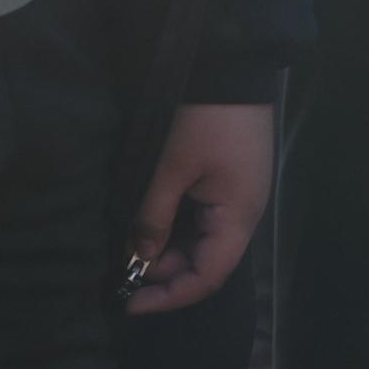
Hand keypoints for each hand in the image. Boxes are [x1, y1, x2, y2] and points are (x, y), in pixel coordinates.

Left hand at [124, 102, 275, 314]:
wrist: (230, 66)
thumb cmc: (203, 119)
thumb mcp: (168, 168)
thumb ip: (153, 218)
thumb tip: (140, 259)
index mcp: (238, 216)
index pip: (208, 277)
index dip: (171, 296)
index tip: (131, 303)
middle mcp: (245, 214)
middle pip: (207, 262)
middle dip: (166, 272)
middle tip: (124, 267)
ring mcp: (239, 196)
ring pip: (204, 242)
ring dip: (170, 250)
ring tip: (134, 245)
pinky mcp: (231, 181)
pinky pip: (205, 220)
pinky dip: (178, 229)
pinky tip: (153, 221)